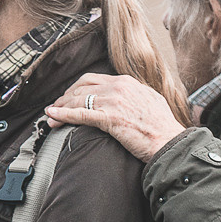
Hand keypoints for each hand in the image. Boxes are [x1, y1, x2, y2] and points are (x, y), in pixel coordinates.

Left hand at [45, 74, 186, 163]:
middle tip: (56, 107)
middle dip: (65, 97)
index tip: (69, 98)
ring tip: (50, 116)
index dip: (77, 88)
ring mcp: (113, 101)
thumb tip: (127, 98)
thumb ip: (134, 95)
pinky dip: (63, 115)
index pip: (93, 79)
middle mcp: (118, 87)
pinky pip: (80, 114)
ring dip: (60, 107)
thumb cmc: (162, 127)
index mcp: (127, 82)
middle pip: (82, 87)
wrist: (170, 142)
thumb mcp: (150, 101)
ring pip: (78, 100)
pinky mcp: (109, 118)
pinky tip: (52, 117)